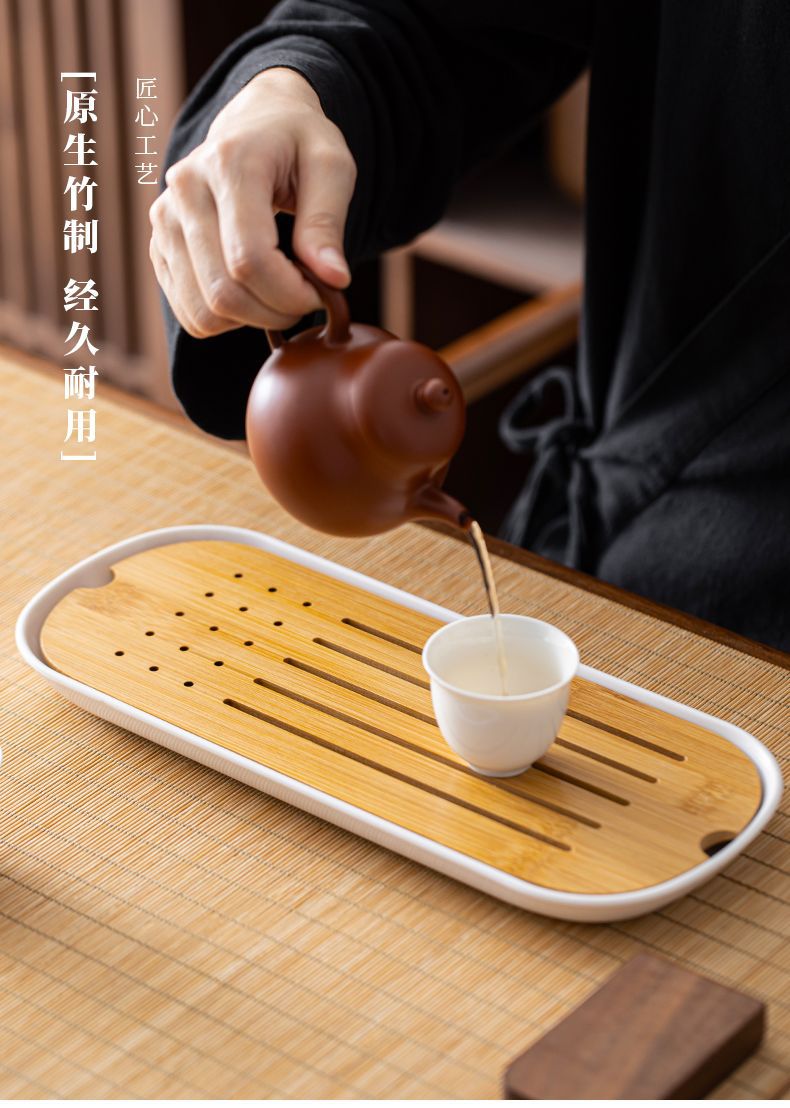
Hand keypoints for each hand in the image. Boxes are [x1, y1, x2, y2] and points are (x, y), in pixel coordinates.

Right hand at [149, 67, 356, 337]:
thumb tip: (334, 279)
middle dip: (275, 312)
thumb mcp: (331, 167)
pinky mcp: (159, 246)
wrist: (256, 121)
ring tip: (280, 293)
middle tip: (305, 297)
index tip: (320, 291)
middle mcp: (185, 190)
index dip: (290, 293)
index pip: (250, 259)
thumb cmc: (299, 144)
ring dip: (251, 320)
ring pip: (203, 312)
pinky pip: (191, 314)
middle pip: (224, 292)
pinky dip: (228, 320)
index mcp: (229, 163)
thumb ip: (328, 223)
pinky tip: (253, 292)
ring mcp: (165, 220)